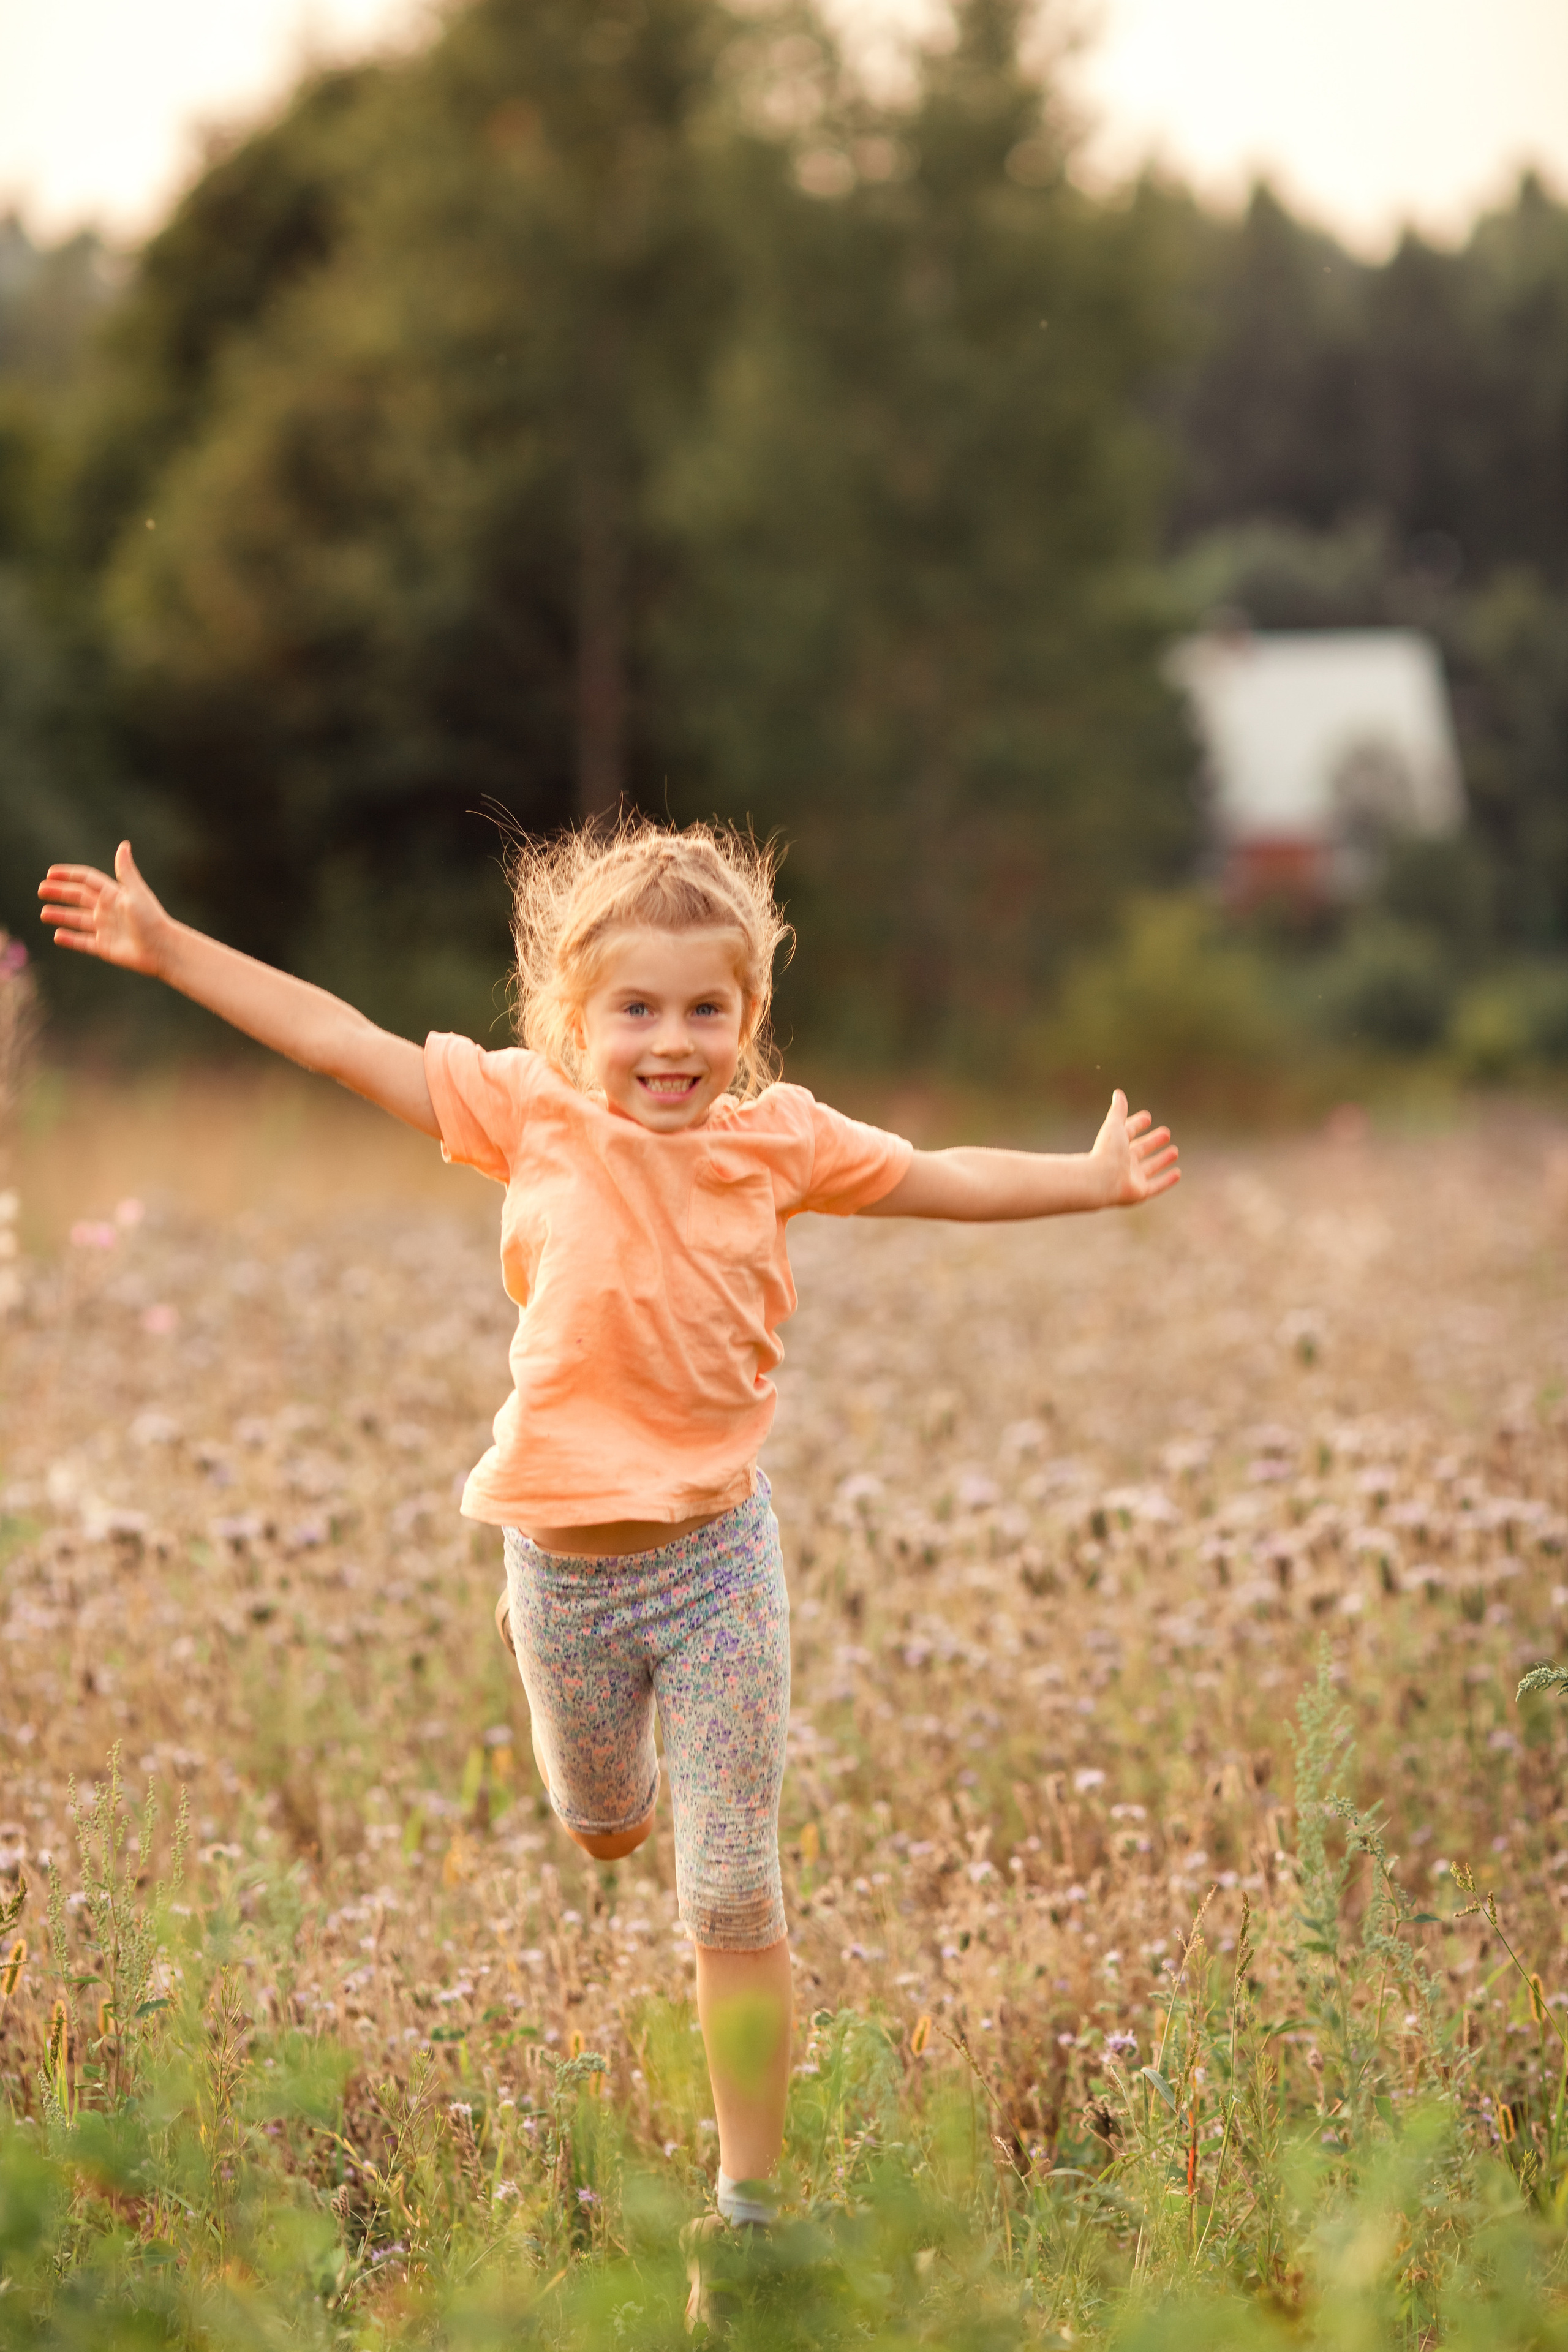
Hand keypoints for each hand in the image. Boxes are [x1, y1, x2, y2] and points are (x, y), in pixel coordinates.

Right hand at [38, 842, 170, 976]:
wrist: (162, 949)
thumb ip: (126, 871)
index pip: (87, 880)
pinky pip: (82, 942)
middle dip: (60, 893)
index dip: (69, 875)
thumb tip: (124, 844)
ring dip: (61, 915)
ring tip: (44, 913)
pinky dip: (70, 939)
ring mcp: (105, 929)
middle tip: (41, 890)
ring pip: (77, 920)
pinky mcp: (104, 947)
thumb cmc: (151, 919)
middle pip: (78, 898)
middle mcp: (107, 910)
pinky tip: (57, 935)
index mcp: (113, 894)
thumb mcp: (136, 893)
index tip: (50, 873)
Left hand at [1090, 1088, 1179, 1207]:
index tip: (1148, 1117)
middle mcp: (1124, 1162)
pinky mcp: (1140, 1192)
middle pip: (1141, 1150)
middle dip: (1153, 1142)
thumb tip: (1118, 1093)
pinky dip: (1167, 1180)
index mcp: (1116, 1146)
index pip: (1128, 1133)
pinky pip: (1157, 1186)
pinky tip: (1178, 1173)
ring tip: (1175, 1151)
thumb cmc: (1106, 1151)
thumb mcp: (1115, 1126)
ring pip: (1150, 1168)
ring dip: (1162, 1160)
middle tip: (1166, 1133)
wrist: (1100, 1180)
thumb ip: (1118, 1111)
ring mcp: (1132, 1178)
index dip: (1137, 1124)